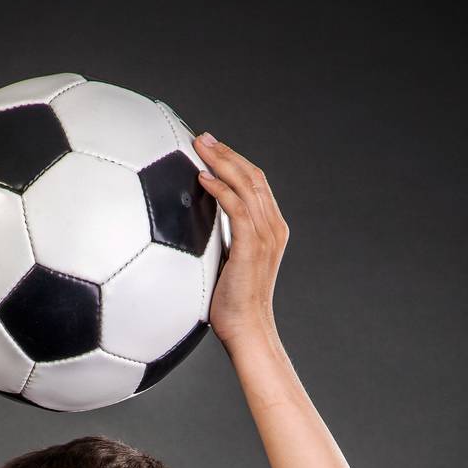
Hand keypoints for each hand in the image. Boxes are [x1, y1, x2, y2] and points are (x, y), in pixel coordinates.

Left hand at [193, 134, 288, 353]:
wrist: (246, 330)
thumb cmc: (232, 306)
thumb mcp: (227, 266)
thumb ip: (220, 243)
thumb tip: (194, 230)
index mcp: (271, 230)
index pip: (255, 184)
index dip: (234, 161)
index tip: (211, 148)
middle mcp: (273, 227)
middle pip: (253, 176)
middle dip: (226, 152)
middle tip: (201, 137)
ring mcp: (266, 236)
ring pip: (246, 184)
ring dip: (221, 161)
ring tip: (199, 146)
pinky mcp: (253, 246)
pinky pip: (236, 207)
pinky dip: (220, 188)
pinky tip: (202, 178)